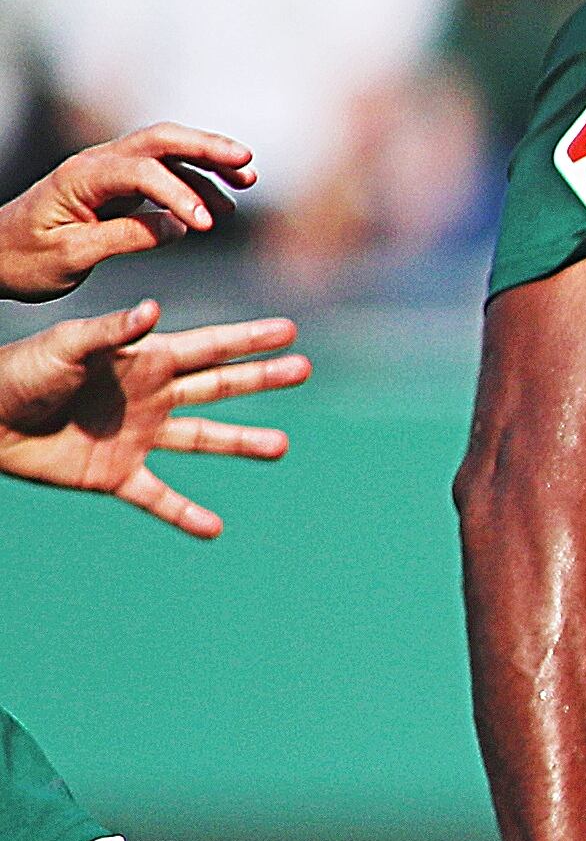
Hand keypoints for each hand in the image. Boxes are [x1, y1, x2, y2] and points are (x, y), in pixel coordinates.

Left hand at [0, 124, 255, 298]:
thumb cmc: (23, 259)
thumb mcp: (70, 256)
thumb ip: (126, 238)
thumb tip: (177, 226)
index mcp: (80, 178)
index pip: (142, 172)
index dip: (179, 195)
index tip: (206, 227)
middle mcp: (96, 164)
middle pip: (160, 139)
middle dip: (207, 146)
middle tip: (246, 162)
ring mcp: (108, 172)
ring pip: (167, 151)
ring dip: (208, 161)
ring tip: (246, 182)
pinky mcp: (117, 186)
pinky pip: (163, 173)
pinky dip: (195, 181)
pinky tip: (219, 203)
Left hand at [0, 304, 303, 534]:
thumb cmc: (21, 372)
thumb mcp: (67, 346)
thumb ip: (112, 332)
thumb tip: (153, 311)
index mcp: (144, 360)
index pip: (208, 348)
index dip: (248, 340)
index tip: (287, 331)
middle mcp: (151, 397)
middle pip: (218, 387)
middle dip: (261, 379)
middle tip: (304, 370)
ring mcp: (139, 437)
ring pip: (203, 440)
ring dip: (242, 443)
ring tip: (280, 447)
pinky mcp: (117, 475)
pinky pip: (159, 497)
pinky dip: (185, 514)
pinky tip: (213, 528)